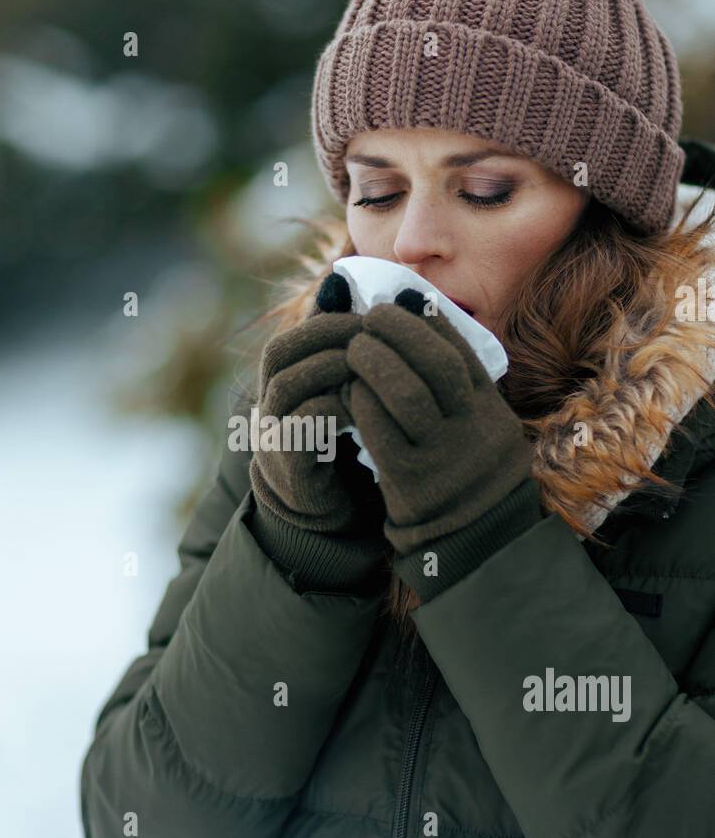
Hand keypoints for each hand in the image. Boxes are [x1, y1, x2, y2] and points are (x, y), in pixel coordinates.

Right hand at [248, 271, 385, 537]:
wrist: (321, 507)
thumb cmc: (336, 441)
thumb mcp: (338, 393)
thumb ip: (342, 352)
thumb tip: (348, 290)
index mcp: (277, 386)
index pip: (286, 340)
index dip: (322, 324)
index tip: (365, 319)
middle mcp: (266, 406)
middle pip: (278, 355)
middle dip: (325, 339)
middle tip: (368, 337)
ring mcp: (272, 435)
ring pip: (286, 386)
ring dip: (330, 369)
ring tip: (367, 368)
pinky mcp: (288, 464)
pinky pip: (301, 426)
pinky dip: (334, 409)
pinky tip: (364, 407)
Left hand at [344, 291, 535, 558]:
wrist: (475, 537)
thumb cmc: (465, 462)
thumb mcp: (477, 419)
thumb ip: (457, 374)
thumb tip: (420, 308)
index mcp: (489, 410)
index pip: (462, 353)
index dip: (429, 322)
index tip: (402, 301)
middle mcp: (473, 430)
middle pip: (438, 368)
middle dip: (400, 334)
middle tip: (370, 316)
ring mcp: (443, 456)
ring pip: (408, 397)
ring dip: (375, 364)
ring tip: (356, 348)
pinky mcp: (411, 481)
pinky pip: (380, 432)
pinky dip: (361, 403)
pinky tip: (348, 389)